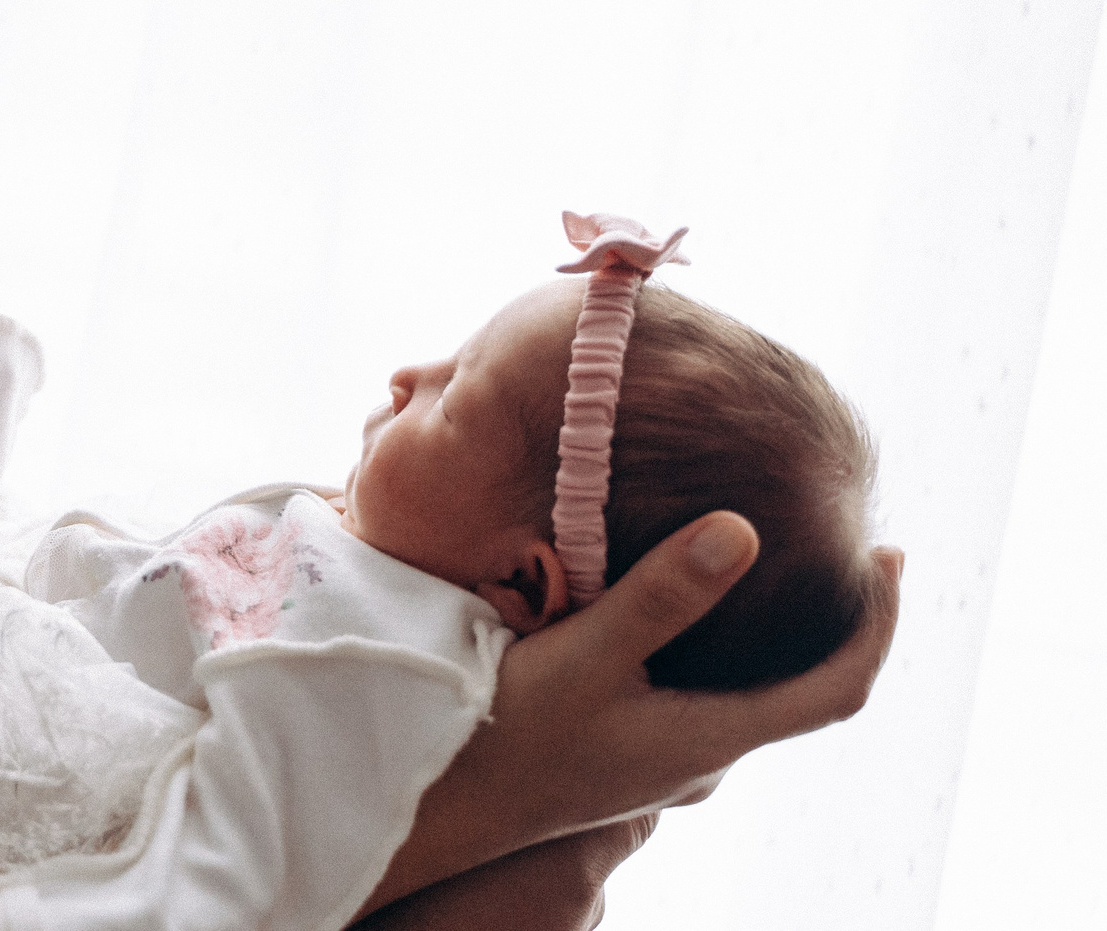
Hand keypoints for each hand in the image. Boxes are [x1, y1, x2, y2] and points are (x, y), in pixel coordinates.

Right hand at [360, 512, 901, 912]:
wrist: (445, 804)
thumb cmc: (511, 733)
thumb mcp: (585, 654)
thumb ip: (662, 595)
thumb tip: (746, 529)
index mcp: (713, 736)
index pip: (839, 687)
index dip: (878, 623)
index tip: (888, 554)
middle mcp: (701, 752)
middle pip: (805, 691)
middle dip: (836, 622)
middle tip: (843, 551)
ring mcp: (662, 756)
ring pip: (750, 693)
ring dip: (777, 635)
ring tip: (772, 566)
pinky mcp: (626, 747)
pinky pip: (702, 693)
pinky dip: (722, 647)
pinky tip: (683, 611)